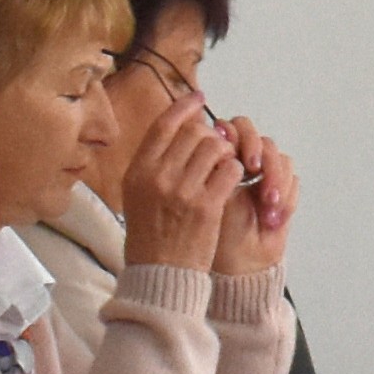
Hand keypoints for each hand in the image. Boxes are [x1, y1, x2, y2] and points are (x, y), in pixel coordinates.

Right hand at [113, 90, 230, 269]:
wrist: (160, 276)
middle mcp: (157, 176)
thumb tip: (180, 131)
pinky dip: (235, 172)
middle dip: (211, 138)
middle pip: (194, 134)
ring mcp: (182, 190)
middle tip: (218, 150)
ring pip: (216, 148)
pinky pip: (230, 170)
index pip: (163, 125)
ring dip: (226, 154)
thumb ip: (153, 164)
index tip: (199, 98)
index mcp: (138, 171)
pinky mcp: (207, 205)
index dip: (184, 107)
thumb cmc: (151, 237)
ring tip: (225, 168)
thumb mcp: (138, 196)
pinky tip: (232, 183)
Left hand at [209, 120, 298, 280]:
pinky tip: (273, 217)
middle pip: (263, 140)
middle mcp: (246, 163)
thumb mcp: (212, 193)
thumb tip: (219, 132)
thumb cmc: (217, 232)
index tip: (240, 155)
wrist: (240, 262)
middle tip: (256, 171)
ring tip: (268, 207)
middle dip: (263, 157)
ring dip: (275, 181)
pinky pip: (292, 180)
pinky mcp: (284, 189)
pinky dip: (286, 197)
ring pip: (280, 159)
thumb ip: (218, 163)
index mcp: (223, 158)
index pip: (237, 128)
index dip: (243, 137)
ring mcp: (266, 176)